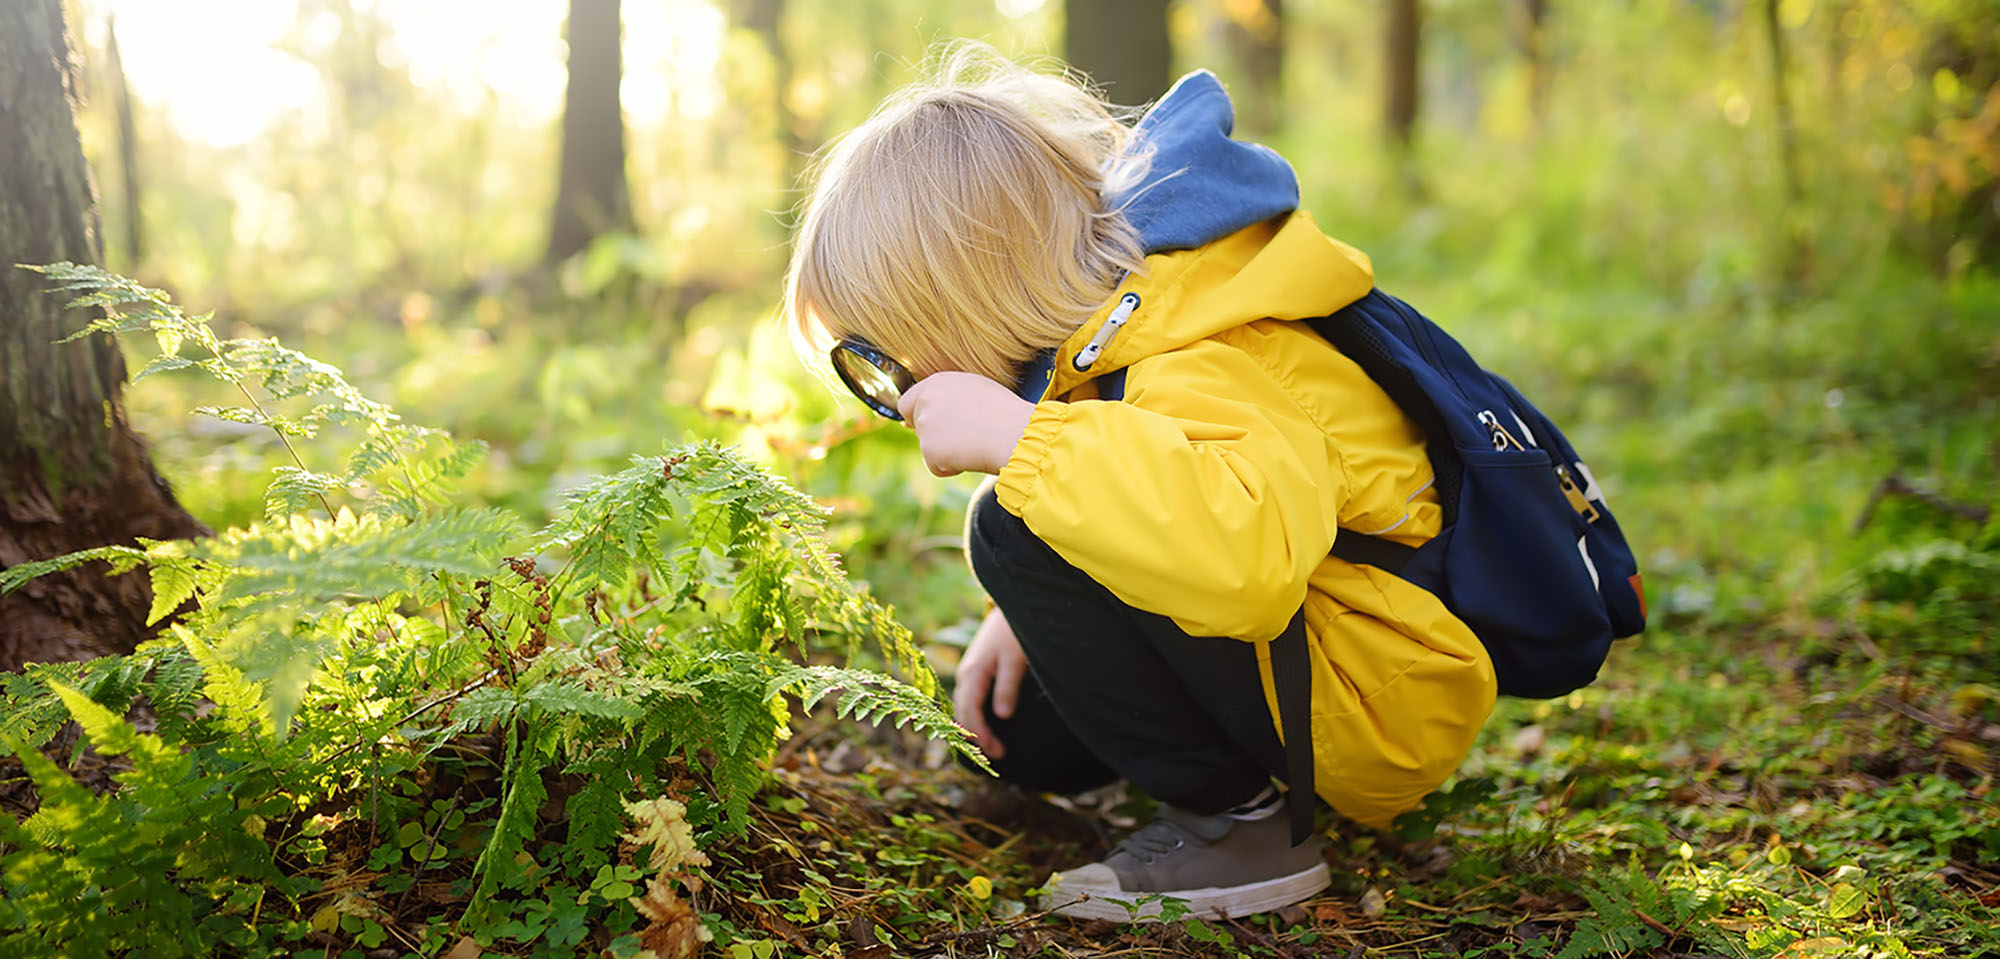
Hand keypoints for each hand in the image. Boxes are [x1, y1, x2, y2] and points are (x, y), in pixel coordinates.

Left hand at [896, 372, 1034, 476]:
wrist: (1013, 432)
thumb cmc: (1003, 412)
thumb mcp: (974, 390)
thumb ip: (947, 397)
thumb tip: (921, 413)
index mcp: (937, 382)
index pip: (909, 401)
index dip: (915, 415)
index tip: (927, 425)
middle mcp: (926, 401)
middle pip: (917, 425)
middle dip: (933, 435)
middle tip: (961, 439)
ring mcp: (925, 426)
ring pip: (928, 447)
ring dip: (946, 452)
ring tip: (974, 443)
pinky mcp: (929, 451)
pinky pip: (936, 466)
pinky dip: (950, 467)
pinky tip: (971, 456)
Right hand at [953, 608, 1028, 758]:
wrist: (1014, 602)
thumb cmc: (1015, 631)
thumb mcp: (1015, 660)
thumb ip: (1008, 688)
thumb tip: (1002, 717)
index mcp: (973, 673)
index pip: (971, 713)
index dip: (982, 736)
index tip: (997, 753)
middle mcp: (966, 674)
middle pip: (963, 713)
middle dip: (977, 737)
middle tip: (1000, 755)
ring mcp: (969, 670)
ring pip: (965, 706)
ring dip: (975, 727)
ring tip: (993, 745)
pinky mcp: (977, 668)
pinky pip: (971, 698)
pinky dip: (976, 714)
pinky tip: (987, 723)